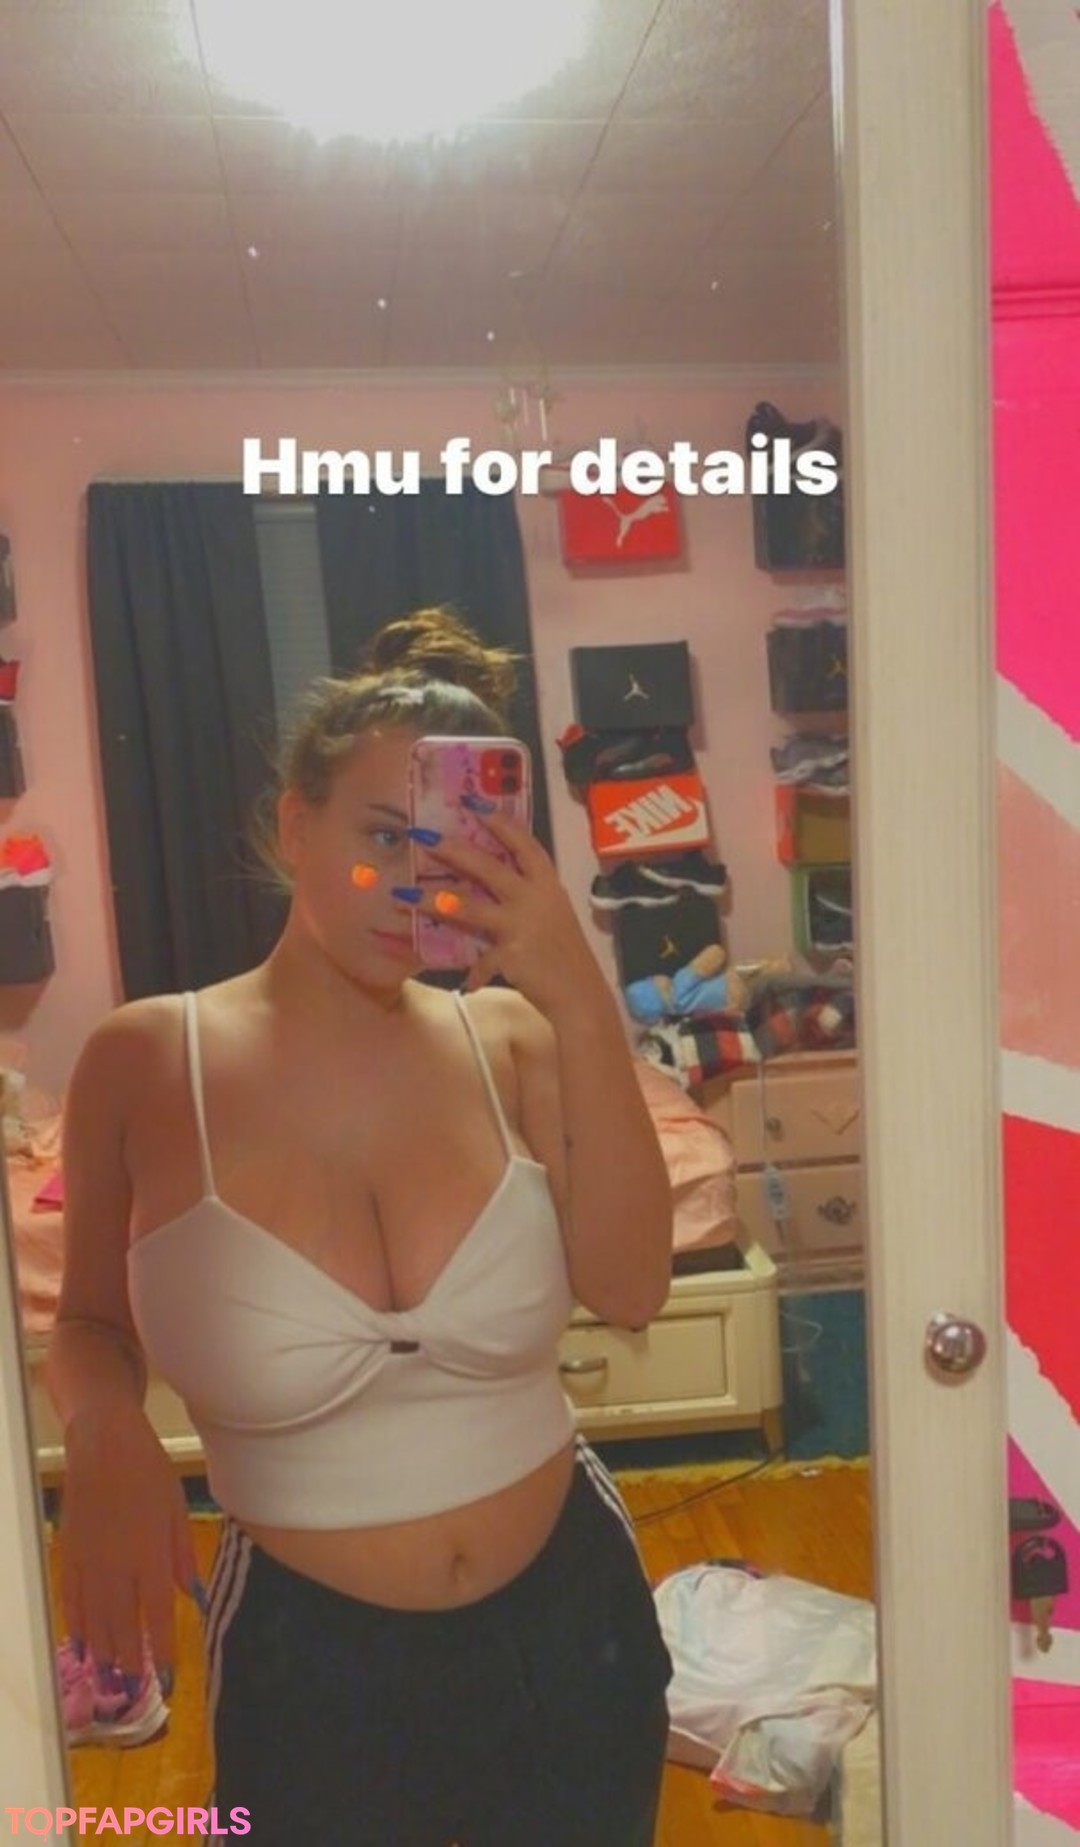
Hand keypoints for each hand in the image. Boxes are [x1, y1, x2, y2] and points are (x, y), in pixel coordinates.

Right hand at [59, 1400, 197, 1681]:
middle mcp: (116, 1565)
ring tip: (111, 1681)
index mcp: (149, 1553)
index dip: (161, 1651)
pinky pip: (70, 1600)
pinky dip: (76, 1627)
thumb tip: (195, 1600)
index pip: (157, 1614)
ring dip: (103, 1653)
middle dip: (130, 1662)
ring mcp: (88, 1562)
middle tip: (136, 1692)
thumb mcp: (176, 1509)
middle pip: (122, 1625)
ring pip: (94, 1620)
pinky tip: (82, 1648)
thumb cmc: (148, 1472)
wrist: (102, 1443)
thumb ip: (181, 1557)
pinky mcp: (68, 1555)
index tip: (166, 1681)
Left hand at [414, 814, 607, 1018]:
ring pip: (471, 907)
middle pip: (489, 867)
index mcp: (547, 885)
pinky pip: (482, 961)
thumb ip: (525, 898)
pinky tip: (466, 984)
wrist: (581, 994)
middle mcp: (535, 899)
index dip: (500, 823)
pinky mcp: (512, 955)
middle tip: (423, 836)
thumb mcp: (552, 915)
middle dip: (453, 850)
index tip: (474, 803)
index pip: (525, 845)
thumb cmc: (564, 952)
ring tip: (406, 895)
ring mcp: (522, 926)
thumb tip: (485, 887)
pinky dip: (474, 974)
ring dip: (436, 900)